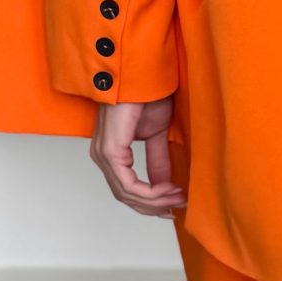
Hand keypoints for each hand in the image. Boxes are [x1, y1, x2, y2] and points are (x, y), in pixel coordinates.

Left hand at [91, 94, 184, 216]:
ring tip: (177, 197)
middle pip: (125, 196)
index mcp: (110, 152)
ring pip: (127, 194)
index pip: (126, 189)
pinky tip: (168, 188)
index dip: (150, 201)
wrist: (143, 75)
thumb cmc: (146, 95)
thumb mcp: (156, 134)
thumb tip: (165, 184)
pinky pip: (128, 184)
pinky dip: (150, 192)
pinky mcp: (111, 151)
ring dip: (155, 200)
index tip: (174, 203)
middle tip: (179, 205)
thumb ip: (157, 161)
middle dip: (154, 205)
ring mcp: (104, 154)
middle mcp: (102, 156)